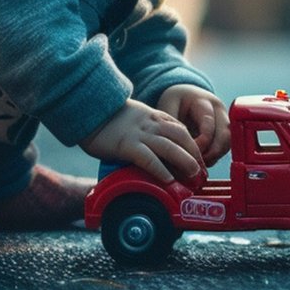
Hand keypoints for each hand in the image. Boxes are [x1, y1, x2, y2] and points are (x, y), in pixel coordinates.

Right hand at [81, 100, 202, 184]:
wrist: (88, 109)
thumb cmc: (107, 118)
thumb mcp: (133, 118)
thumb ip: (145, 129)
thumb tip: (153, 148)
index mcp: (153, 116)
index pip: (180, 129)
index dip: (193, 144)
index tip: (199, 159)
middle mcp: (150, 124)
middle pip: (181, 137)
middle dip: (195, 154)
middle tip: (201, 171)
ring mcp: (139, 134)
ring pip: (170, 146)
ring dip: (186, 161)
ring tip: (194, 176)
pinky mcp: (127, 145)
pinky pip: (148, 158)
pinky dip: (161, 170)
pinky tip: (169, 180)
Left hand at [157, 84, 228, 166]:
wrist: (184, 95)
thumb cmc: (174, 101)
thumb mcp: (167, 108)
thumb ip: (172, 127)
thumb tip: (177, 151)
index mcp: (204, 101)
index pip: (209, 124)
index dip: (201, 142)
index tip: (189, 152)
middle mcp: (219, 110)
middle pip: (226, 134)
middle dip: (213, 152)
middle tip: (198, 164)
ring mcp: (224, 120)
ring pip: (228, 142)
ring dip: (216, 156)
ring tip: (199, 164)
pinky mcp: (224, 130)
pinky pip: (225, 147)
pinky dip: (215, 156)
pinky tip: (202, 162)